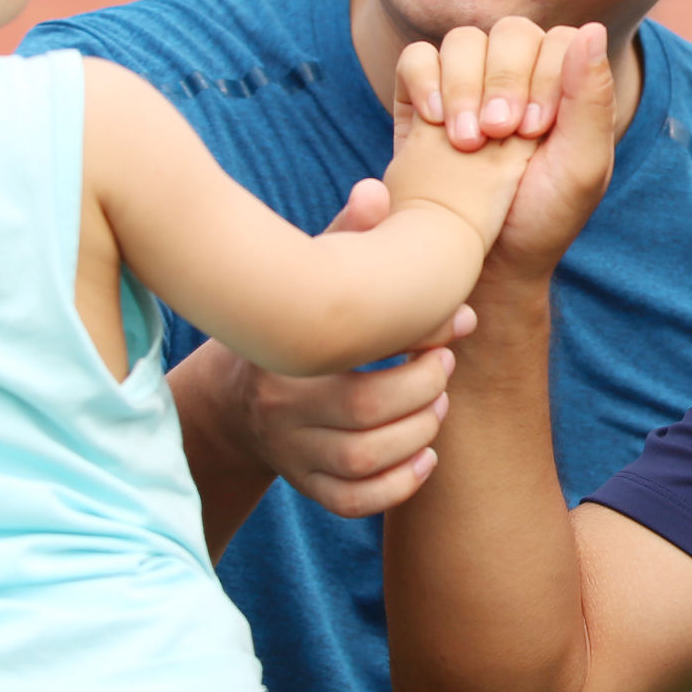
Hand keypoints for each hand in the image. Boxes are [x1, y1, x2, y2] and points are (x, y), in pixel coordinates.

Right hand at [184, 179, 469, 523]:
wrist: (236, 395)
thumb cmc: (293, 324)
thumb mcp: (310, 275)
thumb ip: (345, 238)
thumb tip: (376, 190)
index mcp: (287, 352)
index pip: (353, 351)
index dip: (417, 338)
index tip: (455, 323)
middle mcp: (282, 409)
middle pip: (364, 415)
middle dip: (422, 391)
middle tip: (445, 366)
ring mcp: (292, 452)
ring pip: (363, 461)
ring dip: (417, 434)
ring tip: (439, 404)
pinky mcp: (305, 484)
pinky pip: (352, 501)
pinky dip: (397, 486)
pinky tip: (425, 456)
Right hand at [393, 21, 617, 290]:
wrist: (483, 261)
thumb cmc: (543, 217)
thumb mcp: (582, 167)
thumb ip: (592, 99)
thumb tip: (591, 28)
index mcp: (565, 85)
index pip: (557, 40)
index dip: (545, 77)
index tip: (535, 131)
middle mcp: (518, 75)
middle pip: (510, 33)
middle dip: (504, 81)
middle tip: (498, 135)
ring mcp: (469, 82)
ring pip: (463, 41)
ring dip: (463, 86)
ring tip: (467, 140)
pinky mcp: (423, 97)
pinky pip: (417, 58)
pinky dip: (424, 82)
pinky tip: (435, 123)